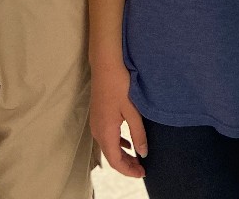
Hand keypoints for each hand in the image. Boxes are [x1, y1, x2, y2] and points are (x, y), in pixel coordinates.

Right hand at [90, 58, 147, 177]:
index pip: (115, 161)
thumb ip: (138, 133)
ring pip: (109, 147)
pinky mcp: (98, 116)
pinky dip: (118, 144)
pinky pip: (106, 137)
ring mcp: (96, 124)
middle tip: (142, 169)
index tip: (142, 173)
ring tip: (137, 158)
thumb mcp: (132, 110)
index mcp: (105, 132)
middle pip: (111, 156)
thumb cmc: (119, 85)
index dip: (129, 170)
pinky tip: (128, 143)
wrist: (105, 65)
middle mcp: (97, 131)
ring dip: (122, 155)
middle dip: (126, 165)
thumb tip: (143, 153)